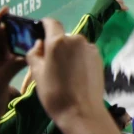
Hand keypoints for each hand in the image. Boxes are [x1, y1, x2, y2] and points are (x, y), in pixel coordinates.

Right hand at [26, 18, 117, 133]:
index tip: (40, 31)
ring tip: (65, 72)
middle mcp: (76, 39)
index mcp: (58, 41)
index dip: (44, 25)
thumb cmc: (54, 93)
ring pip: (74, 45)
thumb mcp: (36, 74)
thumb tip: (39, 43)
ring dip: (69, 52)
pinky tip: (77, 74)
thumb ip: (34, 54)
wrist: (81, 111)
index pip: (51, 22)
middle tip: (51, 63)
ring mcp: (90, 47)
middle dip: (56, 45)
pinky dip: (79, 58)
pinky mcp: (98, 56)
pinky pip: (84, 52)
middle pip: (63, 36)